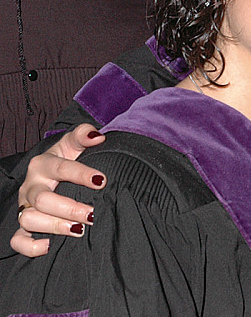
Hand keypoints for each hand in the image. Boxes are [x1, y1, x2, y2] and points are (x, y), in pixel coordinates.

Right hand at [11, 124, 106, 256]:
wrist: (52, 175)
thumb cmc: (66, 158)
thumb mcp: (73, 144)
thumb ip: (83, 135)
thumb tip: (97, 137)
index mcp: (43, 164)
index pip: (60, 168)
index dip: (81, 174)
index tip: (102, 181)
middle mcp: (31, 186)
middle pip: (43, 199)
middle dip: (69, 208)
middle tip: (92, 213)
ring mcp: (25, 207)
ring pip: (29, 219)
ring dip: (54, 226)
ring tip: (79, 229)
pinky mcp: (24, 225)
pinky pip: (18, 240)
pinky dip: (30, 246)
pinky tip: (50, 246)